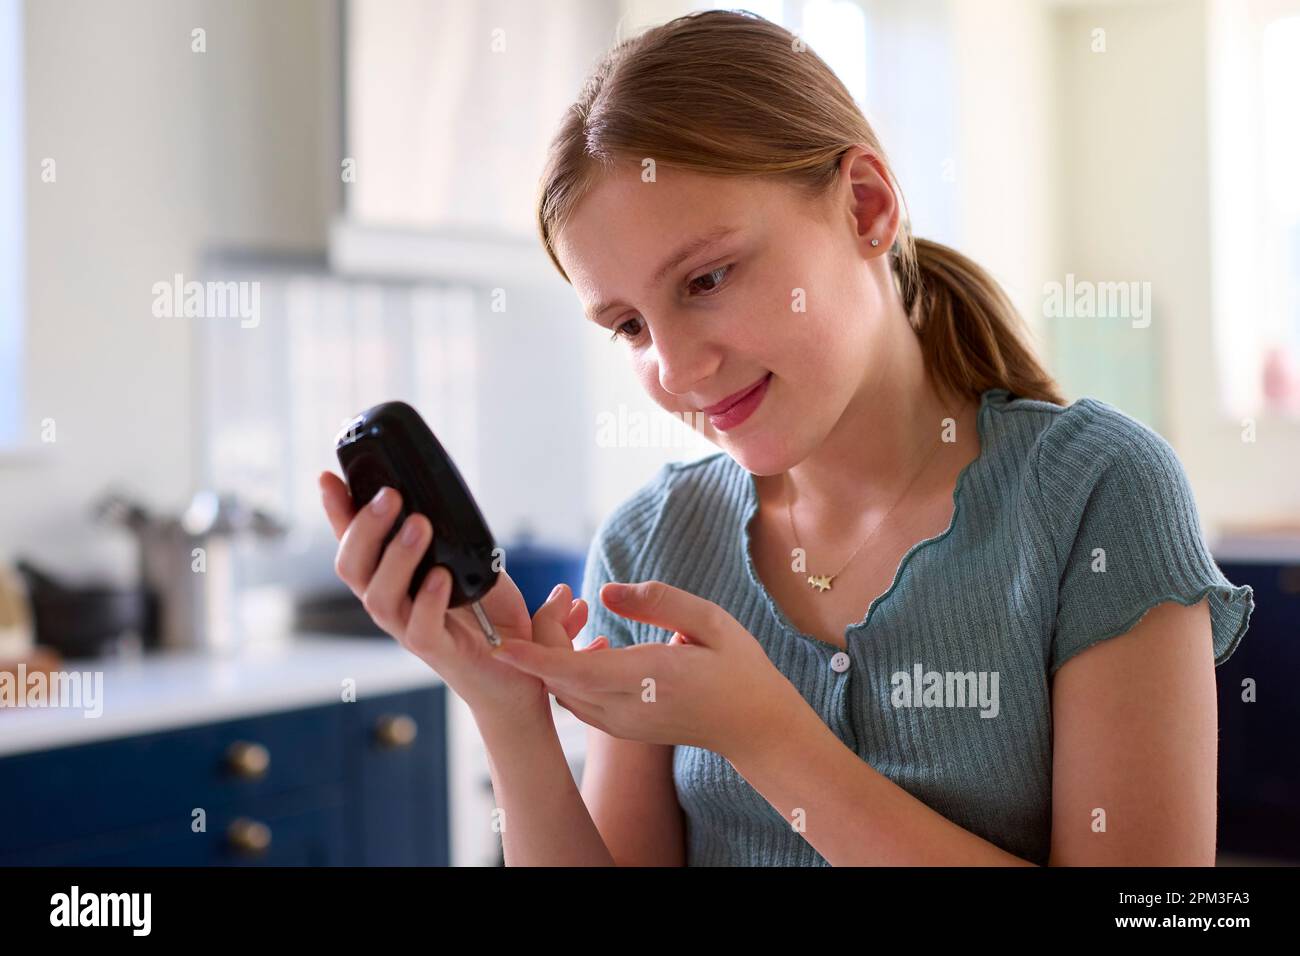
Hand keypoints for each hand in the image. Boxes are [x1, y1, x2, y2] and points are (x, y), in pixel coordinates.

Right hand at [318, 470, 600, 721]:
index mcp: (391, 578)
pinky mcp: (437, 651)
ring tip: (419, 525)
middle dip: (365, 527)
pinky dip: (429, 600)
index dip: (337, 511)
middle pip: (352, 567)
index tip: (328, 476)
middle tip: (392, 495)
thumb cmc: (488, 611)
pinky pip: (421, 628)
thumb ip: (444, 533)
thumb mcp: (466, 558)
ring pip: (380, 597)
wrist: (518, 667)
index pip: (351, 542)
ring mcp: (408, 629)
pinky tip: (442, 576)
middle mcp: (390, 603)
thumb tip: (431, 489)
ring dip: (397, 557)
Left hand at [490, 580, 807, 758]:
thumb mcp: (712, 621)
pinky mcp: (620, 729)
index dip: (533, 657)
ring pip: (563, 691)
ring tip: (573, 612)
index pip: (576, 671)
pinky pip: (577, 700)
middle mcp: (628, 708)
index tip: (501, 643)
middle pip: (559, 677)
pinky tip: (590, 644)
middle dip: (543, 636)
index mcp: (651, 678)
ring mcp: (622, 724)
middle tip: (564, 596)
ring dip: (553, 655)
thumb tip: (607, 591)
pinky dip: (567, 672)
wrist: (755, 727)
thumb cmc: (739, 669)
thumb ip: (658, 601)